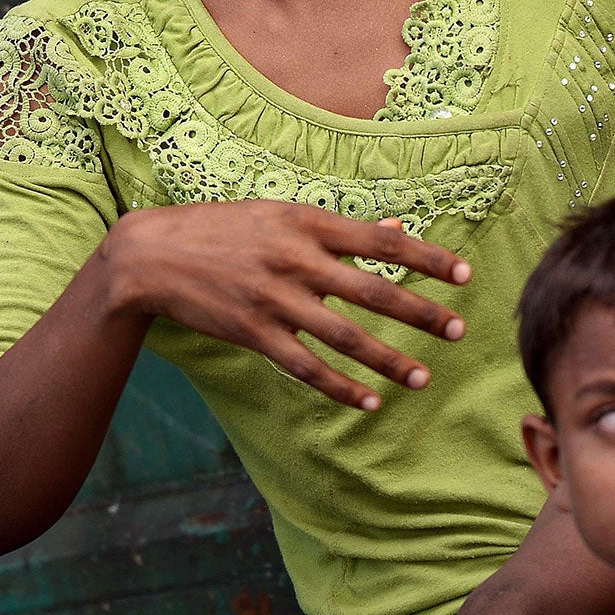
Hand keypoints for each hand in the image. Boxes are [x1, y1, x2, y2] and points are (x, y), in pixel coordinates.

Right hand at [99, 201, 470, 410]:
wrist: (151, 255)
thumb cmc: (223, 227)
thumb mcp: (282, 213)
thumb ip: (340, 226)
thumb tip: (396, 227)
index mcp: (308, 223)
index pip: (382, 241)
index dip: (428, 259)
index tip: (464, 275)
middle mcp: (297, 260)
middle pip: (374, 291)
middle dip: (421, 314)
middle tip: (458, 330)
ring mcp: (275, 300)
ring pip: (345, 337)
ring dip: (388, 360)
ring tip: (422, 376)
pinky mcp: (253, 333)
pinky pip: (306, 367)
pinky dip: (340, 387)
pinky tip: (369, 401)